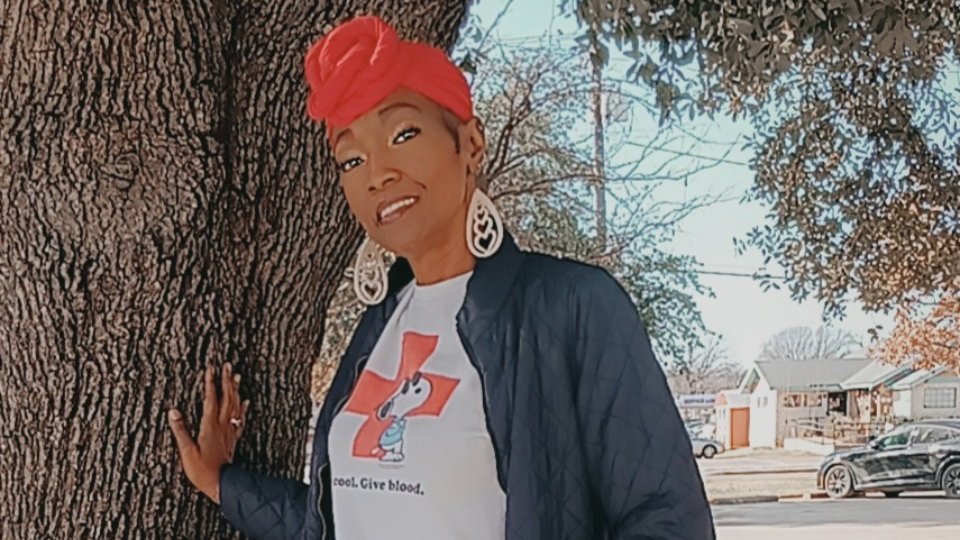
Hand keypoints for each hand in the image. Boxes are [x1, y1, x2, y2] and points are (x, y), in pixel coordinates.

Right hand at [168, 363, 249, 503]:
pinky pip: (240, 419)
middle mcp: (222, 425)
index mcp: (209, 425)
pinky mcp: (233, 438)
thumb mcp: (186, 451)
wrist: (221, 483)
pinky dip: (243, 408)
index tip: (210, 368)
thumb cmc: (202, 469)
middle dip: (226, 380)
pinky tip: (245, 401)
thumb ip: (180, 430)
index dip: (210, 383)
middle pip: (226, 398)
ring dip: (235, 389)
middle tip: (227, 364)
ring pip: (235, 405)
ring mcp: (229, 431)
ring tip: (236, 376)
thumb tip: (173, 411)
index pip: (210, 399)